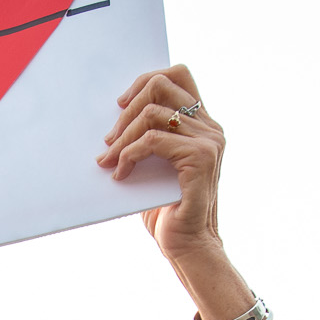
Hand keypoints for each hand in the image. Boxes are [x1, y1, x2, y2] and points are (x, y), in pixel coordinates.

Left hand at [98, 65, 225, 263]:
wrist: (188, 246)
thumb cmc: (167, 209)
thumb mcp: (154, 165)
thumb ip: (147, 137)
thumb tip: (113, 116)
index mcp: (202, 124)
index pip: (177, 74)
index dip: (145, 79)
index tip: (121, 105)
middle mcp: (210, 127)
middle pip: (162, 84)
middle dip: (128, 108)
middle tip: (109, 138)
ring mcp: (208, 140)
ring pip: (152, 113)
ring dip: (122, 136)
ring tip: (109, 159)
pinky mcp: (200, 157)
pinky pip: (152, 141)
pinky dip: (128, 155)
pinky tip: (120, 174)